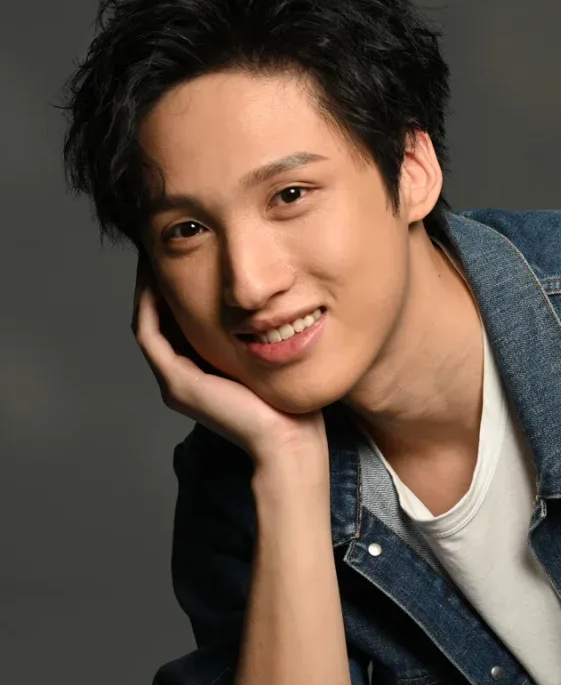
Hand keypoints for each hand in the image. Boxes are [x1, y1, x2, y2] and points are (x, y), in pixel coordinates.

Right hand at [131, 253, 329, 465]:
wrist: (289, 440)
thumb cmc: (290, 404)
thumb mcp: (270, 357)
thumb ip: (259, 334)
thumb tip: (272, 300)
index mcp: (201, 371)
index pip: (177, 321)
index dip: (174, 286)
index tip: (184, 251)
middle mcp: (181, 377)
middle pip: (158, 318)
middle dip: (158, 280)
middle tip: (161, 243)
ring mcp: (175, 381)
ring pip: (148, 322)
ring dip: (146, 287)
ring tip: (153, 252)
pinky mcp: (177, 383)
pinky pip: (150, 334)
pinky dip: (149, 304)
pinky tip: (156, 276)